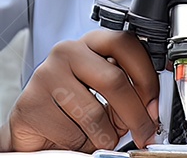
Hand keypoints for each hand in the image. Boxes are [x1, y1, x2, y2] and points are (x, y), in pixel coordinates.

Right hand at [1, 30, 159, 152]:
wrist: (37, 129)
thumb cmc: (77, 107)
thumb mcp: (110, 94)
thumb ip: (132, 94)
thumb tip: (152, 112)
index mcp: (93, 42)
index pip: (127, 44)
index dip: (146, 77)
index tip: (155, 104)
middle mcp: (67, 52)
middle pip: (114, 80)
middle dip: (136, 114)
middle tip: (144, 132)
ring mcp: (45, 75)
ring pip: (94, 113)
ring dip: (106, 136)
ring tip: (100, 136)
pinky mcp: (31, 105)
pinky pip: (71, 134)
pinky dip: (82, 145)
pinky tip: (75, 139)